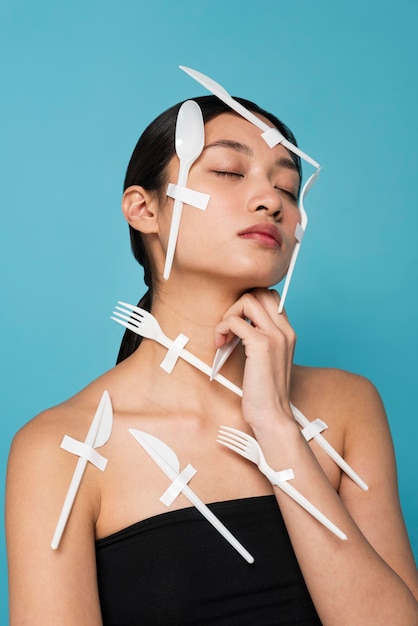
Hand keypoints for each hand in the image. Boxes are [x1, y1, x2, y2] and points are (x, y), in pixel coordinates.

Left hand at [214, 289, 295, 428]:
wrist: (272, 416)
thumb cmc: (266, 393)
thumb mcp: (268, 360)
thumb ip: (261, 339)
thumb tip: (240, 325)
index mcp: (288, 332)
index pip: (270, 297)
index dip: (249, 305)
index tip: (237, 324)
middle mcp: (285, 330)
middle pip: (260, 292)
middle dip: (238, 304)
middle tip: (230, 328)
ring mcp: (275, 336)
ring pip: (248, 299)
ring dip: (229, 314)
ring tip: (225, 336)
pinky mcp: (261, 345)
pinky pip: (235, 321)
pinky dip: (222, 329)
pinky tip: (221, 345)